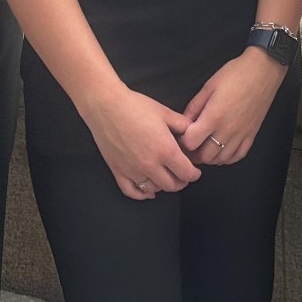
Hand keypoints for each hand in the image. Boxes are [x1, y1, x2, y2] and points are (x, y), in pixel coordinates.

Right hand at [80, 85, 202, 199]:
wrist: (106, 106)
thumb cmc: (136, 106)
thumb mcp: (165, 112)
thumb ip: (182, 125)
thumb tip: (192, 134)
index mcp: (165, 150)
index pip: (186, 173)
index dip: (194, 174)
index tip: (195, 172)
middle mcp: (150, 165)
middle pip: (172, 185)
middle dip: (181, 182)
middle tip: (183, 175)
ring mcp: (133, 171)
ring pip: (154, 190)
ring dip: (163, 186)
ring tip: (166, 177)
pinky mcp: (118, 171)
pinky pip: (132, 192)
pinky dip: (142, 195)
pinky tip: (148, 192)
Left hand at [180, 50, 285, 165]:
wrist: (263, 71)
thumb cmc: (234, 74)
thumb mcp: (209, 86)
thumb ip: (194, 107)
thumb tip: (184, 122)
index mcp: (213, 117)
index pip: (191, 143)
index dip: (182, 141)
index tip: (181, 135)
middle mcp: (227, 131)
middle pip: (204, 156)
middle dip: (193, 153)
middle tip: (190, 144)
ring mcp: (241, 135)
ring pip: (220, 159)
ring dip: (209, 157)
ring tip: (203, 148)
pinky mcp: (251, 135)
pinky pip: (238, 156)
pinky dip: (227, 158)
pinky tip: (221, 151)